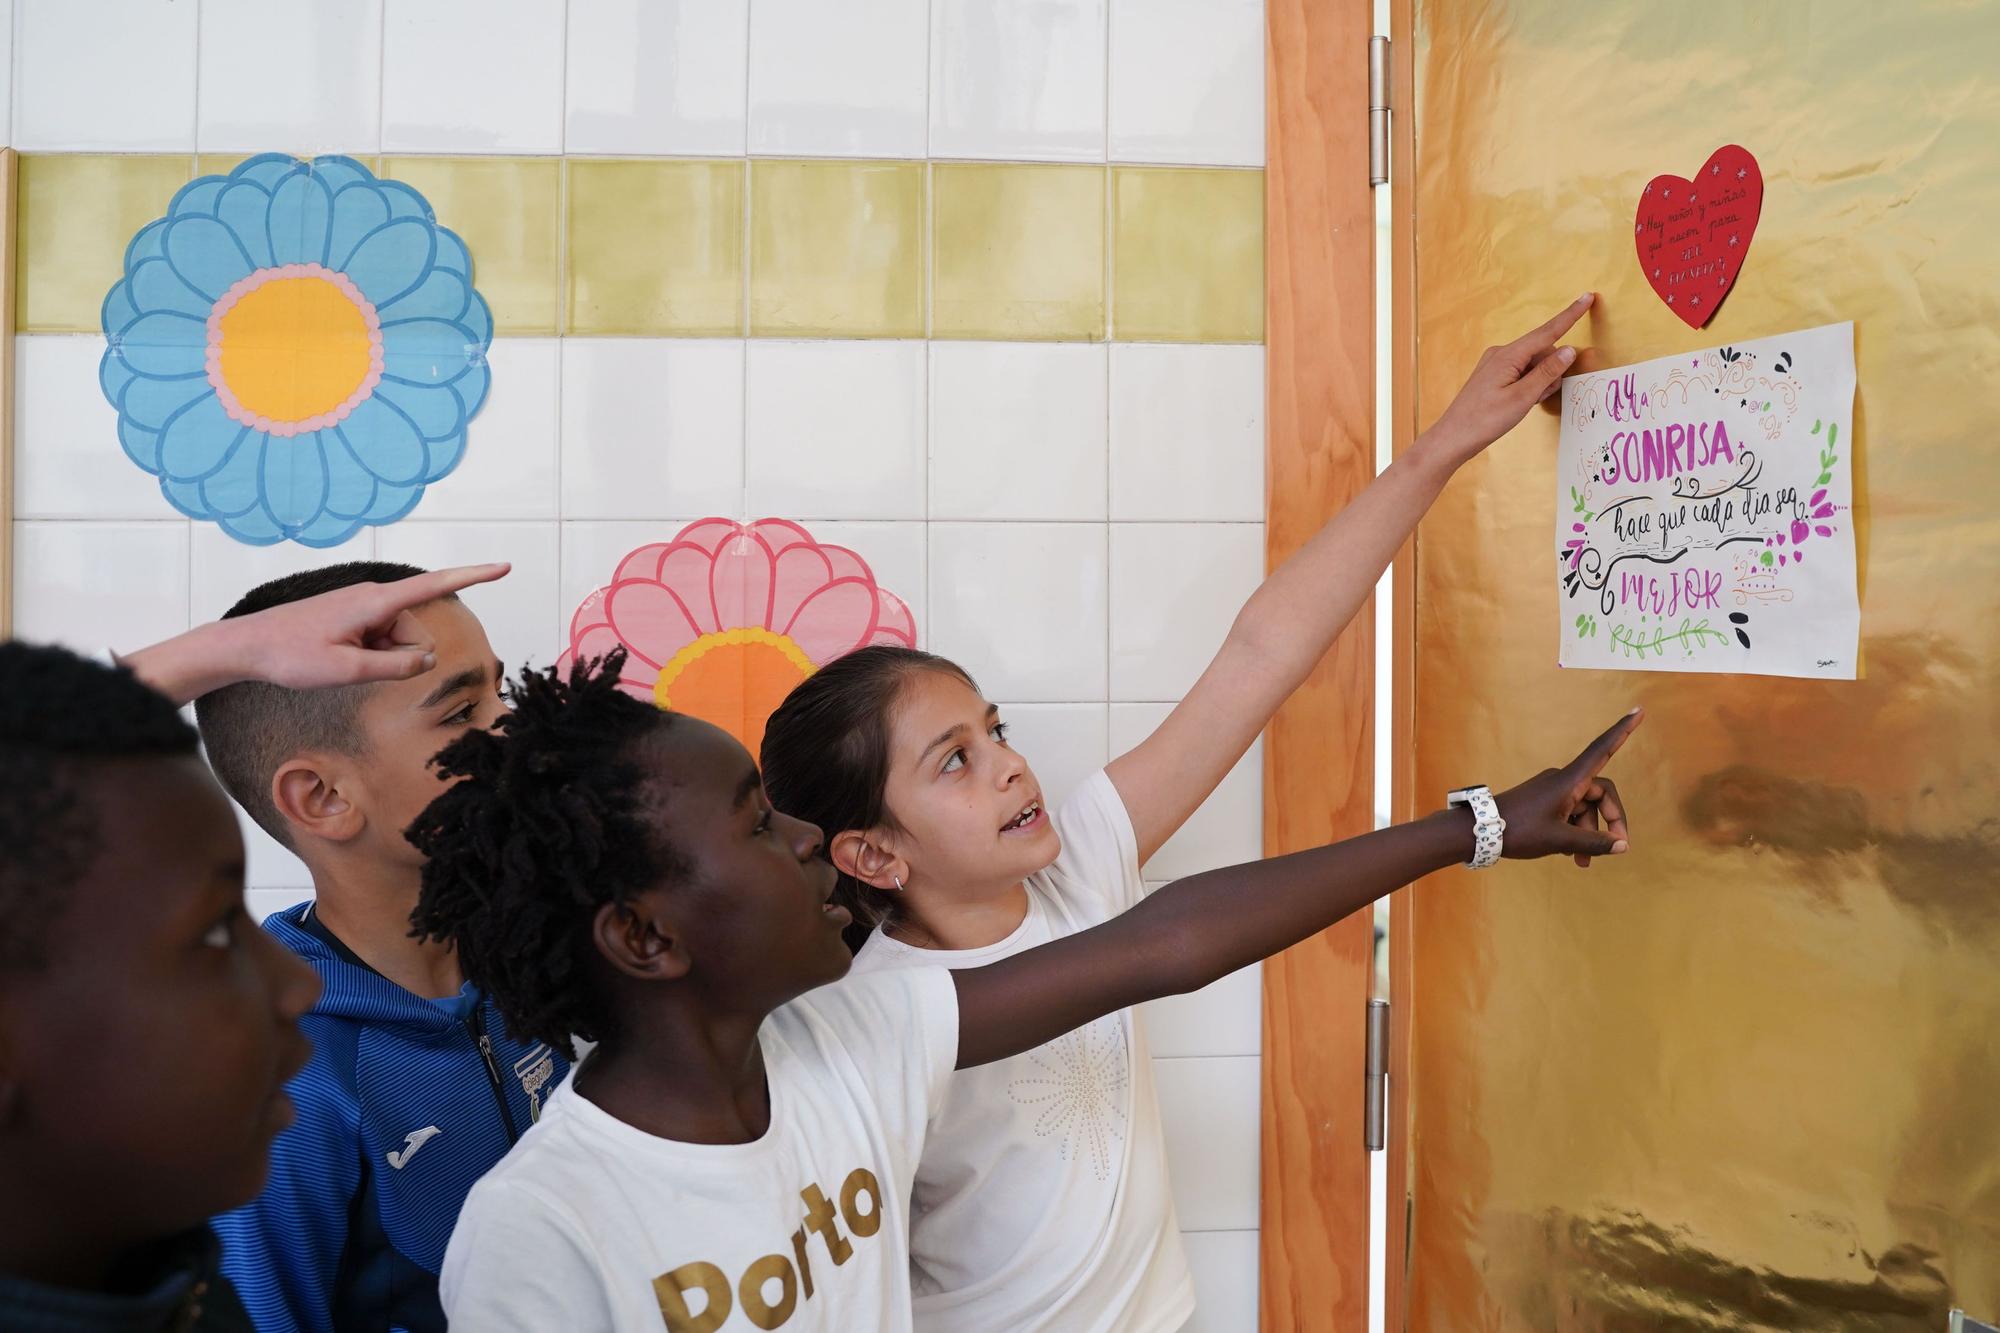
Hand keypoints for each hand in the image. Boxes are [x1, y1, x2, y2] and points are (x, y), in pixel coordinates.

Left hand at [233, 563, 512, 688]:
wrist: (247, 646)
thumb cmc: (291, 654)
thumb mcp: (346, 670)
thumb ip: (394, 667)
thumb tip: (427, 660)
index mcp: (375, 601)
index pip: (435, 586)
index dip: (473, 576)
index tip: (505, 566)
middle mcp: (373, 598)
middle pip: (416, 630)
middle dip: (403, 655)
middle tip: (358, 668)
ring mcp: (362, 607)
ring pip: (399, 639)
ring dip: (383, 659)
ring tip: (342, 664)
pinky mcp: (353, 617)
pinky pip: (381, 640)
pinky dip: (371, 656)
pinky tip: (340, 662)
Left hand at [1420, 293, 1593, 468]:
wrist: (1453, 437)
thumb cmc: (1484, 420)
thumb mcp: (1522, 397)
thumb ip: (1548, 373)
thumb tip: (1568, 350)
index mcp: (1508, 355)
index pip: (1547, 331)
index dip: (1570, 315)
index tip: (1587, 297)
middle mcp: (1501, 353)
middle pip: (1542, 353)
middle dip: (1551, 372)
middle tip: (1538, 398)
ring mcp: (1495, 363)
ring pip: (1533, 365)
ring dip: (1539, 382)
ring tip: (1523, 403)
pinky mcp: (1493, 375)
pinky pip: (1521, 372)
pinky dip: (1528, 386)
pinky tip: (1518, 402)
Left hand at [1490, 707, 1639, 865]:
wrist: (1478, 831)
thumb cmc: (1518, 830)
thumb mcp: (1559, 841)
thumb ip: (1593, 843)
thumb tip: (1621, 845)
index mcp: (1569, 781)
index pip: (1602, 749)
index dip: (1622, 731)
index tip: (1639, 710)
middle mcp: (1564, 781)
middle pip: (1601, 794)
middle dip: (1610, 821)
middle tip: (1614, 848)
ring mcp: (1554, 791)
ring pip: (1585, 810)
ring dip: (1589, 834)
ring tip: (1583, 862)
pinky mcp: (1545, 802)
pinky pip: (1570, 814)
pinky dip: (1575, 833)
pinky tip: (1571, 856)